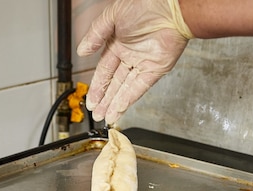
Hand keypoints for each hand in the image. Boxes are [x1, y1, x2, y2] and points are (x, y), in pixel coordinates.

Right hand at [77, 0, 192, 123]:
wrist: (171, 7)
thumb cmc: (144, 4)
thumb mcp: (111, 17)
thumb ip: (95, 35)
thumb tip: (81, 51)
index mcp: (118, 43)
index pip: (104, 70)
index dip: (97, 86)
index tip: (91, 100)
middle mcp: (130, 55)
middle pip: (114, 83)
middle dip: (104, 100)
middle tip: (96, 114)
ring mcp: (143, 64)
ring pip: (125, 88)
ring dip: (114, 104)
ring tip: (105, 116)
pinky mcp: (155, 69)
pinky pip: (139, 87)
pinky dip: (128, 99)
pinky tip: (118, 108)